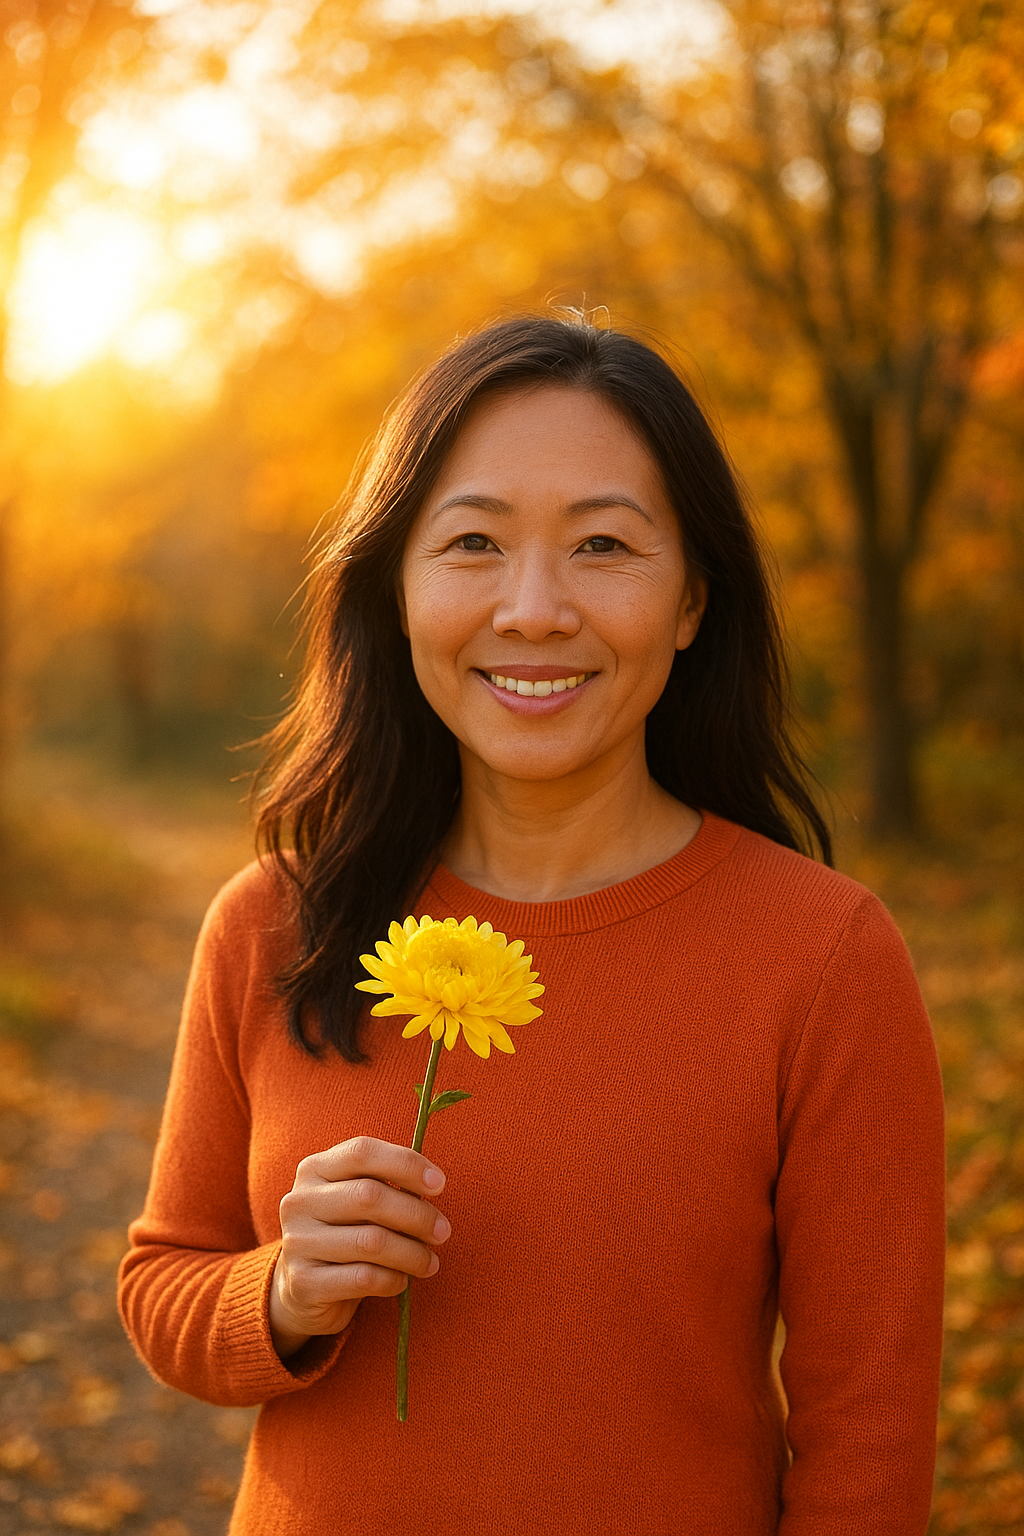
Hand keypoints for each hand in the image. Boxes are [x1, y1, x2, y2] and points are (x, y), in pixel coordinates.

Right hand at [269, 1137, 449, 1358]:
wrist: (302, 1289)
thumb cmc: (343, 1234)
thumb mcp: (357, 1201)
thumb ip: (386, 1185)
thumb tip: (433, 1185)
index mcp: (314, 1169)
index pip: (362, 1152)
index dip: (406, 1164)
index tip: (439, 1184)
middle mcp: (299, 1201)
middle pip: (370, 1196)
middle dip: (417, 1214)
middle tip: (443, 1232)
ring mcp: (297, 1242)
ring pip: (371, 1241)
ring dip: (412, 1253)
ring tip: (430, 1262)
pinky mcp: (303, 1282)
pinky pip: (363, 1278)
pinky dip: (393, 1280)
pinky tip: (402, 1281)